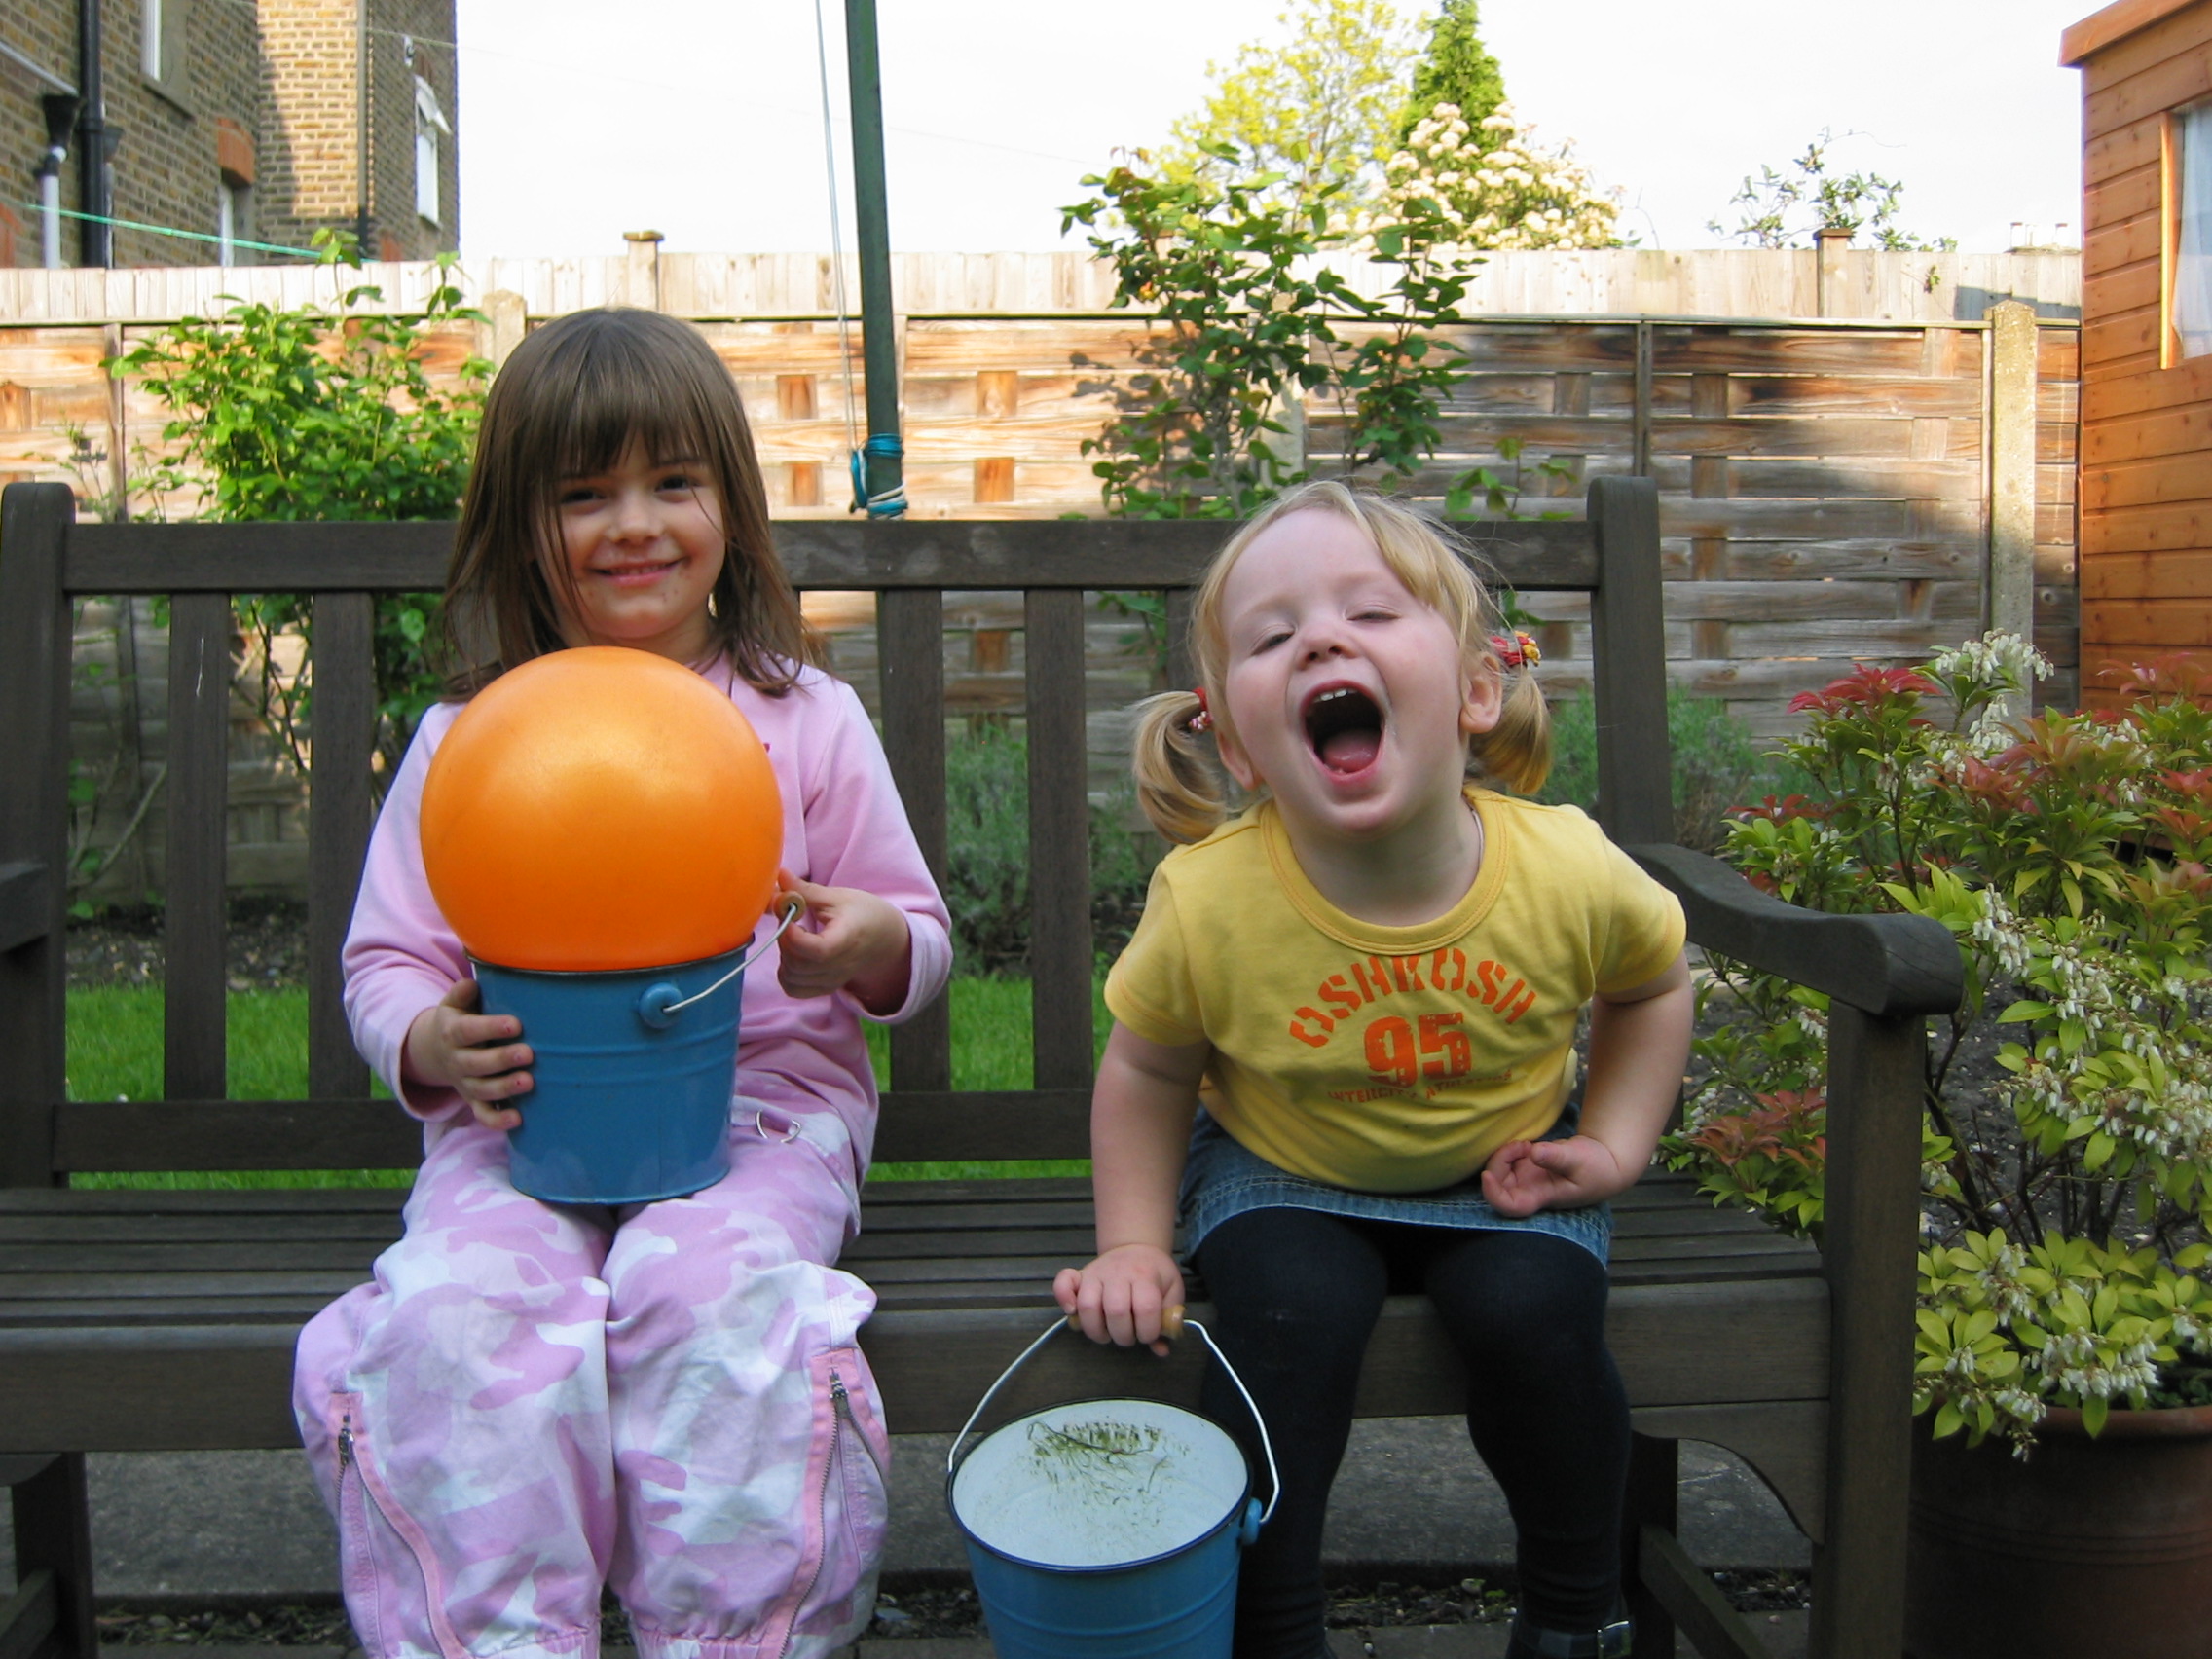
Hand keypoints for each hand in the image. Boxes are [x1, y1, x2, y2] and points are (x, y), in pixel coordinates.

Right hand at [402, 979, 533, 1130]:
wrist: (437, 1049)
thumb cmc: (460, 1019)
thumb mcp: (454, 1004)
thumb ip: (462, 994)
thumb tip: (471, 984)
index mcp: (453, 1033)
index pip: (469, 1031)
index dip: (490, 1028)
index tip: (515, 1024)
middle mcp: (457, 1060)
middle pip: (476, 1063)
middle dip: (501, 1059)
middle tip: (528, 1053)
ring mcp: (465, 1083)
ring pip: (482, 1090)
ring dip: (504, 1088)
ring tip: (528, 1082)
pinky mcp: (473, 1101)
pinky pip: (483, 1115)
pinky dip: (497, 1121)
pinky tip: (518, 1119)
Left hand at [774, 871, 911, 1013]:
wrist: (884, 939)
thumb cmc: (862, 914)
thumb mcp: (837, 897)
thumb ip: (804, 891)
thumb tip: (778, 875)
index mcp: (847, 939)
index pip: (817, 950)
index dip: (793, 935)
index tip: (787, 913)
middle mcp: (841, 966)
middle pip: (798, 965)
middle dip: (784, 939)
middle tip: (789, 918)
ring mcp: (832, 981)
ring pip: (791, 978)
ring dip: (783, 954)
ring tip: (793, 935)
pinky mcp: (824, 988)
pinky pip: (794, 989)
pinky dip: (785, 973)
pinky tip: (793, 953)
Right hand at [1054, 1244, 1184, 1356]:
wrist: (1137, 1247)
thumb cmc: (1155, 1274)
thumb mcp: (1172, 1292)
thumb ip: (1169, 1320)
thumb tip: (1161, 1350)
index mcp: (1145, 1276)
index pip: (1146, 1309)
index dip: (1148, 1331)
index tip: (1148, 1335)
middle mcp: (1118, 1273)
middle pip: (1115, 1311)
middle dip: (1123, 1335)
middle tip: (1128, 1336)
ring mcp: (1096, 1273)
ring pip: (1087, 1305)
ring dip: (1096, 1329)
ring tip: (1106, 1334)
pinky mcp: (1079, 1274)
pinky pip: (1063, 1284)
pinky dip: (1063, 1299)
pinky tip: (1072, 1312)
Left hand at [1480, 1134, 1633, 1217]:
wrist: (1604, 1162)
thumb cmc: (1595, 1168)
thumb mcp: (1579, 1159)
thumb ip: (1557, 1157)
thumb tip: (1535, 1153)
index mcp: (1541, 1197)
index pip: (1510, 1206)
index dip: (1493, 1195)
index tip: (1487, 1175)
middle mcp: (1528, 1191)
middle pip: (1498, 1186)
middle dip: (1499, 1163)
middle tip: (1522, 1146)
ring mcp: (1525, 1179)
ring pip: (1498, 1171)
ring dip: (1504, 1154)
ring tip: (1526, 1145)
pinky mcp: (1525, 1166)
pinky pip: (1505, 1160)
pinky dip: (1510, 1150)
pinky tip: (1526, 1145)